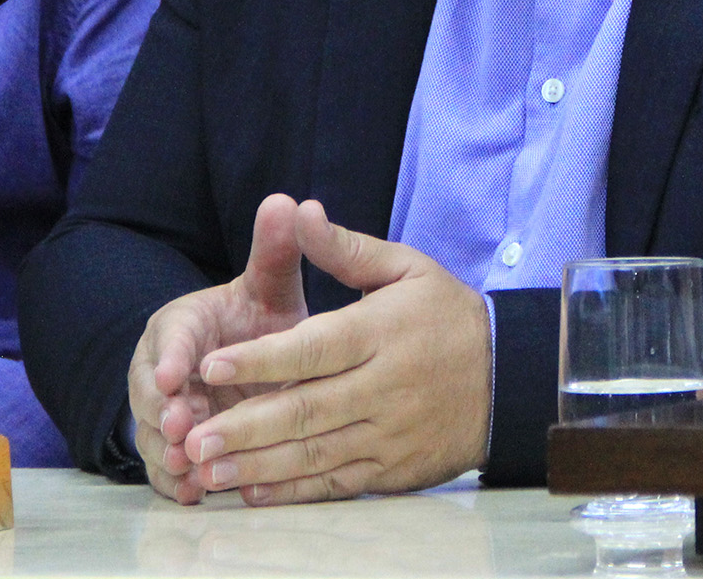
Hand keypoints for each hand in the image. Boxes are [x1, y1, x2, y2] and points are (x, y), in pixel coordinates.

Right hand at [129, 194, 308, 503]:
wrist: (249, 364)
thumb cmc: (256, 321)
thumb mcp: (268, 287)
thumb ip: (275, 251)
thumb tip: (287, 200)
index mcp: (181, 325)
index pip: (169, 337)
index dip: (170, 356)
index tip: (172, 374)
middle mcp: (161, 370)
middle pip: (152, 395)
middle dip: (165, 412)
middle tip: (183, 426)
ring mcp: (165, 414)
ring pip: (156, 437)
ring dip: (169, 453)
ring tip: (189, 467)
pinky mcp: (174, 450)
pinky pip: (166, 471)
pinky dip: (176, 484)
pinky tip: (194, 493)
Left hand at [181, 197, 489, 504]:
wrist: (509, 377)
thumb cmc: (448, 315)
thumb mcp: (407, 267)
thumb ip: (346, 248)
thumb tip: (300, 212)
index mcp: (381, 332)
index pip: (312, 349)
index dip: (260, 359)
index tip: (211, 365)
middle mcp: (384, 387)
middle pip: (306, 410)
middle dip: (245, 426)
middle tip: (193, 437)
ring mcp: (390, 433)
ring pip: (315, 453)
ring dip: (258, 464)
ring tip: (206, 468)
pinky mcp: (395, 468)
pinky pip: (337, 483)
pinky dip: (294, 490)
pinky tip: (254, 489)